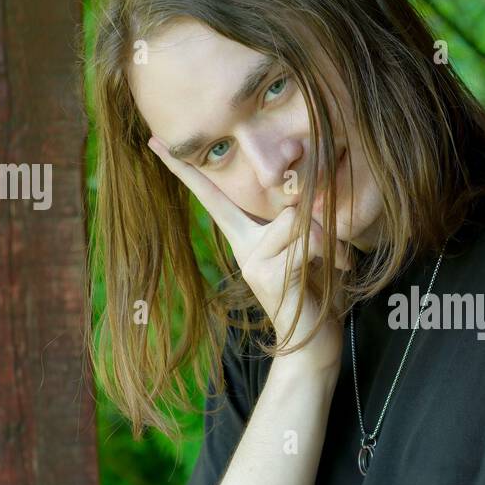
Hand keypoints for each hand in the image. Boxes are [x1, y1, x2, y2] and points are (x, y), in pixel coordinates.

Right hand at [148, 135, 350, 373]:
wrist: (314, 344)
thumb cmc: (315, 290)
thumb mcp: (306, 247)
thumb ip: (299, 222)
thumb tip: (303, 200)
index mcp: (244, 236)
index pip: (212, 195)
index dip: (184, 168)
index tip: (153, 140)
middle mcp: (243, 248)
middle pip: (279, 203)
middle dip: (310, 214)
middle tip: (325, 248)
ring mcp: (253, 263)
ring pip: (295, 220)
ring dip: (324, 240)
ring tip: (330, 264)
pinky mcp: (269, 277)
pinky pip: (305, 244)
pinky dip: (327, 255)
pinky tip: (331, 273)